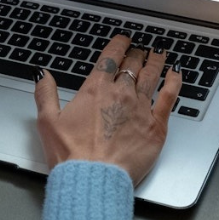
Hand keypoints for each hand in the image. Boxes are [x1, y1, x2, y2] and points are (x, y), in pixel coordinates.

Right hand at [34, 36, 180, 185]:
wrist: (94, 179)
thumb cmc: (71, 155)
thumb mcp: (48, 121)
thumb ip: (45, 93)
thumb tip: (42, 74)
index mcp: (96, 89)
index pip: (111, 57)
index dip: (119, 44)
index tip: (123, 40)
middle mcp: (121, 94)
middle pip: (133, 64)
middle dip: (136, 54)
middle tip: (139, 50)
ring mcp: (141, 109)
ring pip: (152, 75)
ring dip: (155, 61)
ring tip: (158, 54)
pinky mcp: (156, 126)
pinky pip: (170, 97)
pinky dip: (174, 82)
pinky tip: (176, 74)